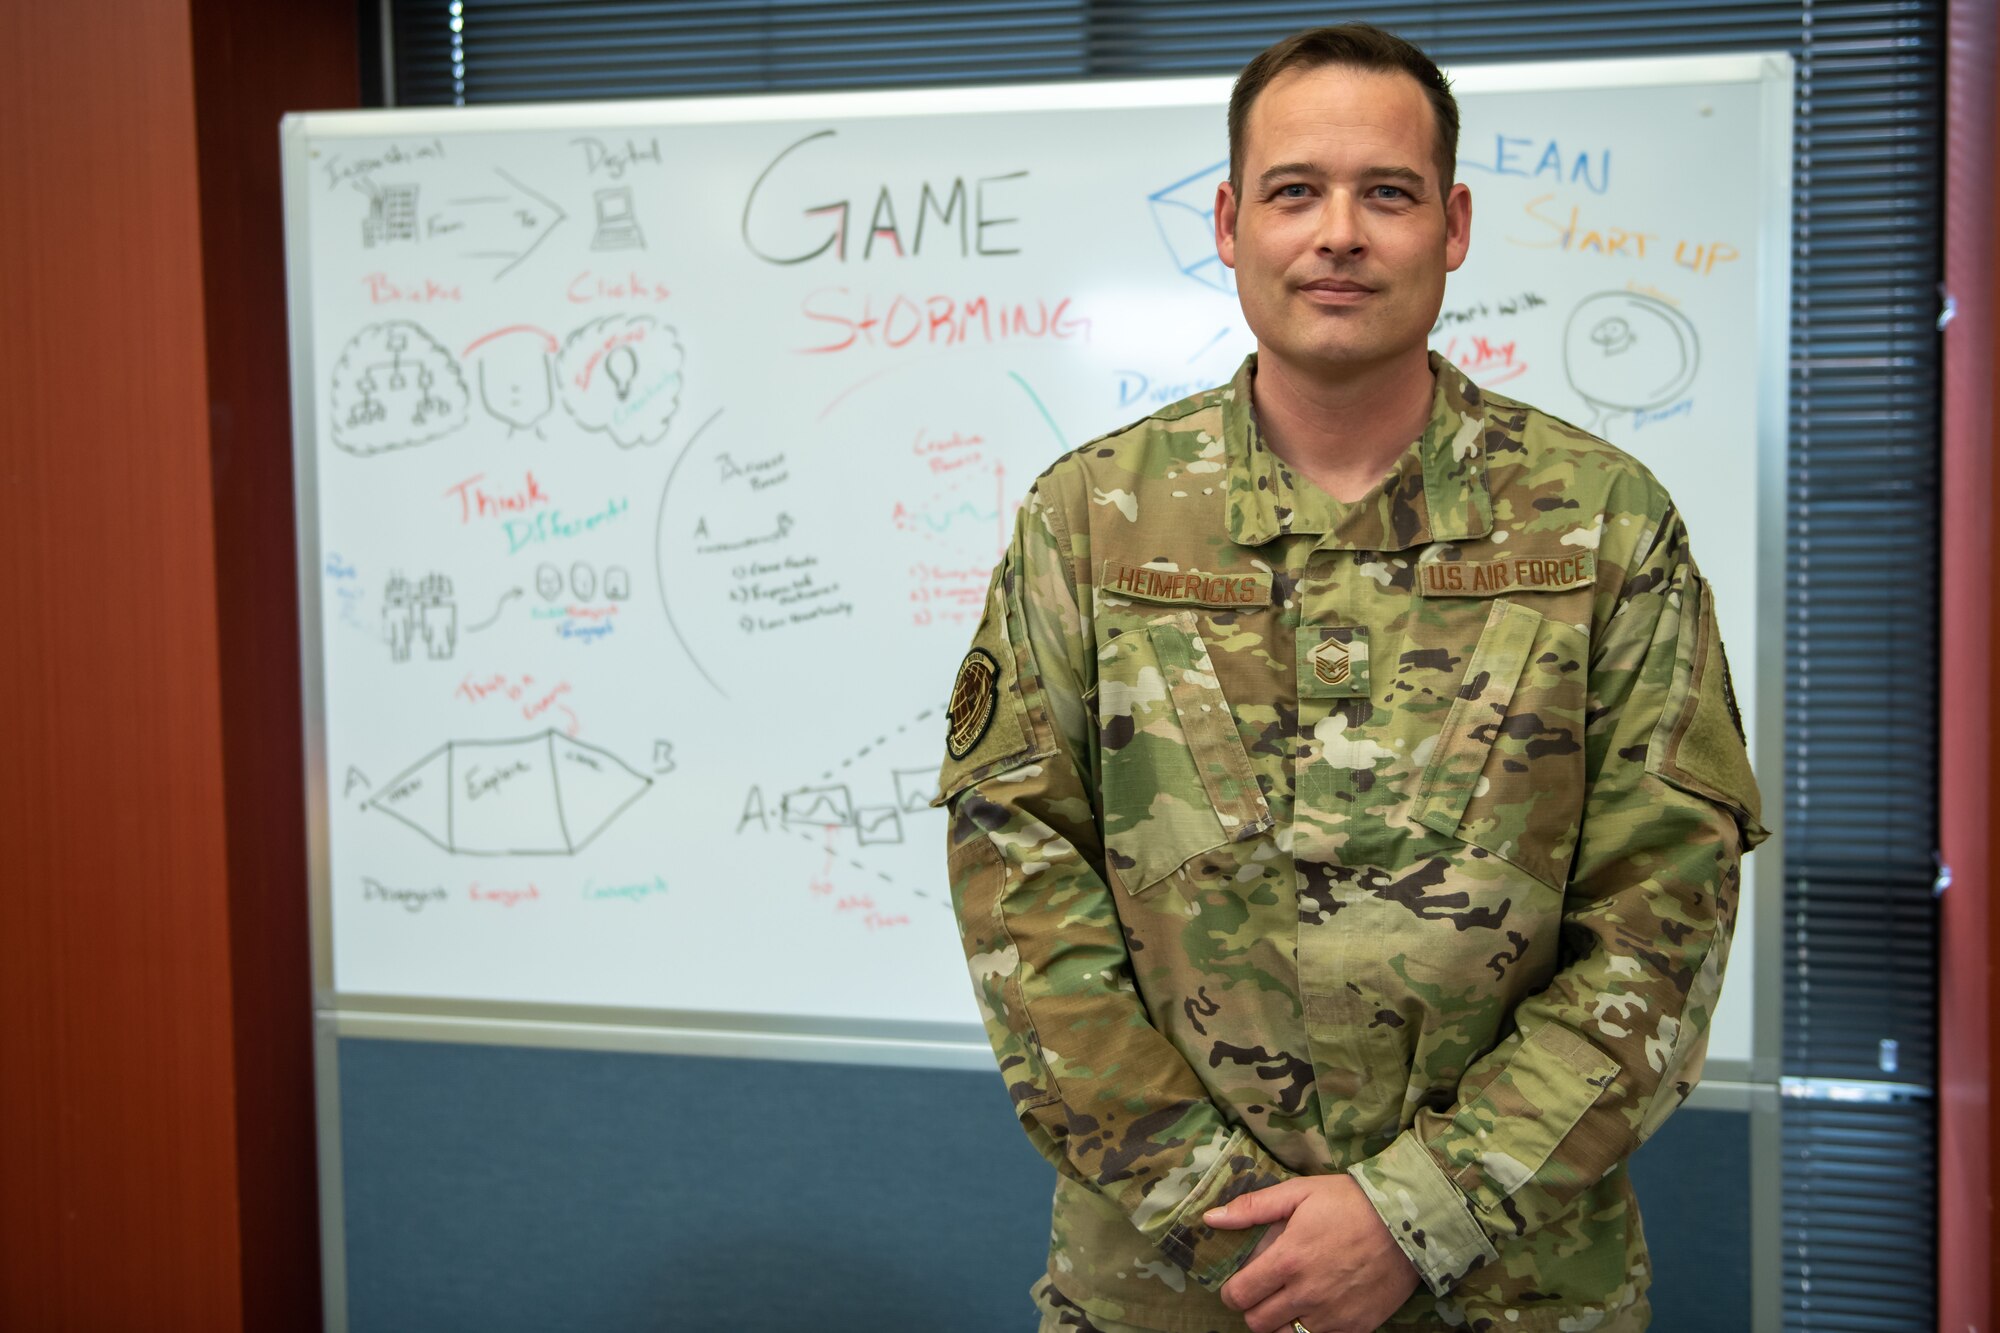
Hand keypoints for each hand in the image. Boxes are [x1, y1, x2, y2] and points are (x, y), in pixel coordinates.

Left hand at [1205, 1175, 1419, 1332]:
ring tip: (1289, 1300)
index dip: (1232, 1292)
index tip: (1238, 1284)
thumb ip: (1252, 1208)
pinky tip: (1317, 1308)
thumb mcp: (1299, 1192)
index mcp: (1288, 1260)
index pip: (1239, 1295)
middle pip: (1257, 1323)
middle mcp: (1307, 1293)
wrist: (1408, 1223)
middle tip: (1263, 1292)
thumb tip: (1211, 1219)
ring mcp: (1333, 1315)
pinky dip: (1312, 1328)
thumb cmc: (1350, 1203)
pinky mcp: (1356, 1327)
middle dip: (1253, 1308)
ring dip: (1281, 1322)